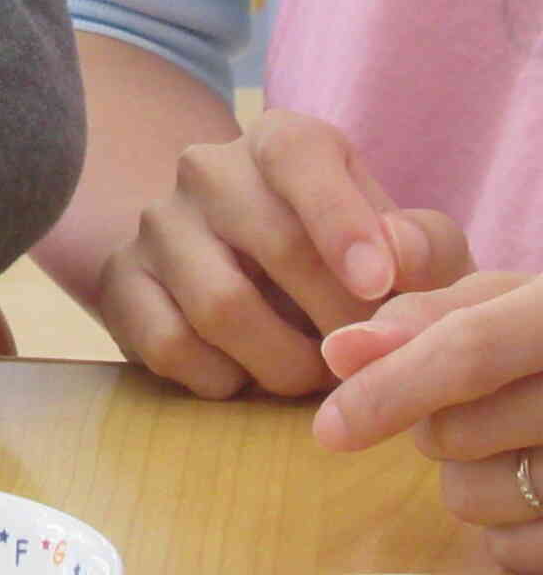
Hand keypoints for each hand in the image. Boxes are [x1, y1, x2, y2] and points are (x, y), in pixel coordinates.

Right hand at [96, 109, 470, 397]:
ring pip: (220, 304)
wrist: (252, 276)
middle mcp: (206, 169)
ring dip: (283, 363)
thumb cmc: (349, 262)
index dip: (339, 218)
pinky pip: (169, 343)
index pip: (298, 155)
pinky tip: (246, 373)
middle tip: (367, 360)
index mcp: (280, 142)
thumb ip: (424, 248)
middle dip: (336, 319)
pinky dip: (222, 378)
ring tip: (312, 376)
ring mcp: (156, 223)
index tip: (377, 285)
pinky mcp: (120, 280)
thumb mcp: (404, 247)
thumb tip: (395, 258)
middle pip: (273, 244)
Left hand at [316, 272, 542, 570]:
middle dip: (432, 420)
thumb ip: (422, 316)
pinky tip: (533, 485)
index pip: (467, 353)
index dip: (389, 386)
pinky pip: (508, 548)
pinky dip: (501, 525)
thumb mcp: (502, 301)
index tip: (328, 428)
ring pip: (470, 494)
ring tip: (515, 439)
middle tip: (479, 400)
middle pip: (453, 431)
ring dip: (466, 473)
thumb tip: (340, 352)